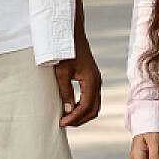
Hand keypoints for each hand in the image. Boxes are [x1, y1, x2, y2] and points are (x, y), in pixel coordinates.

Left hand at [54, 1, 100, 126]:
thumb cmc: (65, 51)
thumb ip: (65, 91)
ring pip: (94, 106)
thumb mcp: (61, 72)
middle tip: (64, 123)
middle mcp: (97, 82)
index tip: (61, 122)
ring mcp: (97, 80)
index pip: (85, 107)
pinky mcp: (93, 79)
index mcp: (91, 80)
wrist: (71, 35)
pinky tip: (71, 107)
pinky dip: (84, 107)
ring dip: (82, 114)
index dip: (74, 118)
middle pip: (93, 110)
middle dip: (79, 120)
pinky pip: (92, 99)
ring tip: (67, 118)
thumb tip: (68, 111)